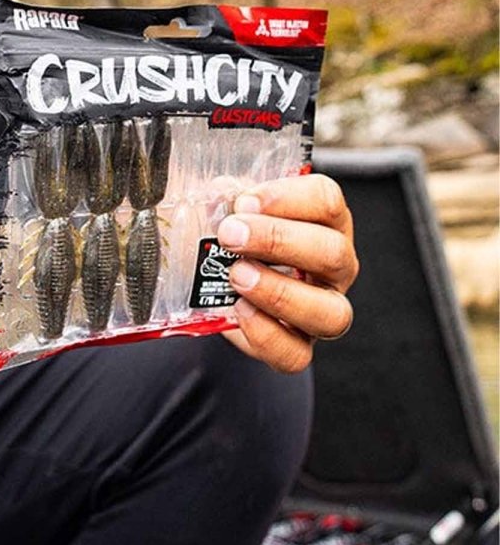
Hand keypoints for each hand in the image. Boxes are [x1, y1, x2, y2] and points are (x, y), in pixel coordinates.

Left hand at [216, 174, 357, 372]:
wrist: (212, 284)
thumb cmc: (230, 236)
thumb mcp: (226, 208)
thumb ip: (224, 197)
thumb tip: (220, 191)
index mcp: (322, 221)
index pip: (326, 200)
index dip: (286, 198)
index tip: (244, 200)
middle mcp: (333, 266)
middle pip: (331, 252)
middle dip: (278, 240)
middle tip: (231, 234)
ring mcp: (322, 308)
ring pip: (331, 312)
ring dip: (280, 293)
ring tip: (237, 275)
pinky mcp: (298, 345)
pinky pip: (297, 353)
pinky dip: (267, 335)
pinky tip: (238, 310)